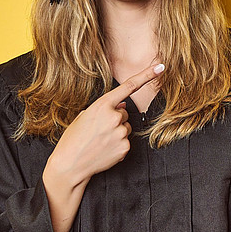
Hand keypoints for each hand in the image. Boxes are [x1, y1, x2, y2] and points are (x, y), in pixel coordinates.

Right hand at [44, 62, 163, 190]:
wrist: (70, 164)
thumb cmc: (74, 139)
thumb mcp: (84, 116)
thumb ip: (105, 108)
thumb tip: (121, 106)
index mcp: (102, 105)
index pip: (129, 86)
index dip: (147, 75)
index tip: (160, 67)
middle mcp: (114, 117)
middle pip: (124, 113)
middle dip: (114, 119)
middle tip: (98, 130)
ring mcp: (121, 133)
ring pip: (126, 127)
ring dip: (116, 132)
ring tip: (99, 141)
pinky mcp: (125, 147)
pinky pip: (126, 141)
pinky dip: (117, 144)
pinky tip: (104, 149)